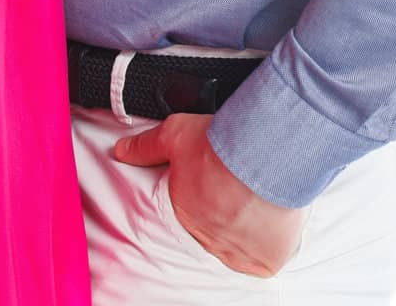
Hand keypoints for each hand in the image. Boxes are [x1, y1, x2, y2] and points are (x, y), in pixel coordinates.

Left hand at [114, 113, 305, 276]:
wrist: (262, 153)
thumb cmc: (221, 144)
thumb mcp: (175, 134)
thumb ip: (146, 146)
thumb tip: (122, 151)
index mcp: (185, 214)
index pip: (194, 214)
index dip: (207, 196)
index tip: (218, 185)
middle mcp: (208, 240)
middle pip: (218, 229)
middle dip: (227, 210)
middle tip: (240, 186)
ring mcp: (237, 254)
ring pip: (243, 244)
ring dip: (249, 225)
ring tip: (259, 197)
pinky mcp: (266, 261)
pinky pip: (269, 258)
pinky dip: (273, 241)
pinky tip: (274, 216)